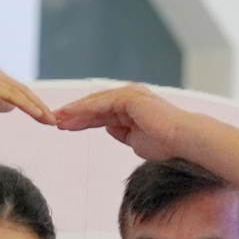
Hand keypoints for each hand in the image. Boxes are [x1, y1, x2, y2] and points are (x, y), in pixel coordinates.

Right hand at [0, 64, 53, 124]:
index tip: (46, 118)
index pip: (19, 91)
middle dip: (40, 106)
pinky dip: (26, 105)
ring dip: (37, 107)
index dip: (34, 104)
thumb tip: (13, 107)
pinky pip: (11, 95)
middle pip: (24, 90)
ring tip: (49, 120)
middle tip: (54, 121)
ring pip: (20, 92)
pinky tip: (36, 115)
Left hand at [53, 83, 195, 157]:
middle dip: (75, 114)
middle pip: (95, 105)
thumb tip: (109, 128)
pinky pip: (101, 103)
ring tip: (58, 119)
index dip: (83, 120)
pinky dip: (85, 109)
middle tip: (55, 120)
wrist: (183, 140)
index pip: (101, 113)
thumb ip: (122, 133)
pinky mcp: (128, 97)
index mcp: (132, 107)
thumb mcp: (136, 140)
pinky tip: (71, 115)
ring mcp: (129, 95)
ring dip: (75, 111)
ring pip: (96, 103)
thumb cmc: (166, 143)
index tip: (66, 127)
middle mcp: (129, 97)